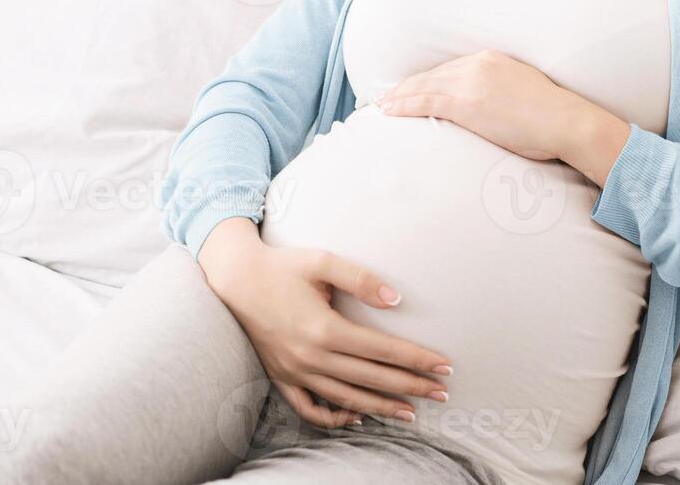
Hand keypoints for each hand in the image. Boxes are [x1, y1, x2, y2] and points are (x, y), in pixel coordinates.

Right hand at [197, 218, 453, 428]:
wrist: (234, 279)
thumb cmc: (281, 266)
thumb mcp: (321, 261)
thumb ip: (361, 278)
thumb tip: (397, 299)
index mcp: (324, 328)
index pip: (382, 350)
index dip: (417, 359)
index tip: (444, 366)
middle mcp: (310, 357)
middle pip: (372, 379)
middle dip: (411, 387)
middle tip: (442, 392)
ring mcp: (294, 371)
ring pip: (347, 399)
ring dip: (382, 407)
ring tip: (412, 412)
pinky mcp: (281, 377)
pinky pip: (310, 408)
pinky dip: (335, 417)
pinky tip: (358, 416)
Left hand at [374, 48, 629, 184]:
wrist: (566, 122)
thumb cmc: (552, 117)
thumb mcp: (522, 91)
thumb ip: (498, 92)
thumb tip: (487, 108)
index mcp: (491, 59)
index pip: (448, 69)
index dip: (426, 79)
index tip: (411, 87)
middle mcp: (477, 65)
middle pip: (431, 75)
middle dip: (407, 86)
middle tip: (386, 96)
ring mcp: (470, 82)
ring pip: (423, 87)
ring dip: (399, 97)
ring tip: (381, 106)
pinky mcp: (465, 103)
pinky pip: (426, 102)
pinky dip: (404, 106)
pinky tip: (390, 111)